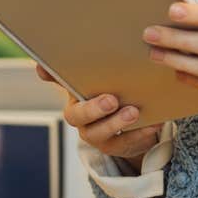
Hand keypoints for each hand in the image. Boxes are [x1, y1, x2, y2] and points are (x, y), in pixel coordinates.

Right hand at [36, 62, 162, 163]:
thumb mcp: (105, 81)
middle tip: (111, 100)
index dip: (52, 76)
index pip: (59, 82)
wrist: (132, 128)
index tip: (46, 68)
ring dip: (116, 122)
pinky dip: (139, 133)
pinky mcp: (116, 146)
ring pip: (100, 133)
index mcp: (75, 95)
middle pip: (78, 115)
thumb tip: (61, 51)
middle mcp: (81, 117)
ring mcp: (96, 134)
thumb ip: (94, 65)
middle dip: (93, 108)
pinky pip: (124, 143)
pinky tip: (152, 123)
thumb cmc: (115, 96)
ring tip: (134, 112)